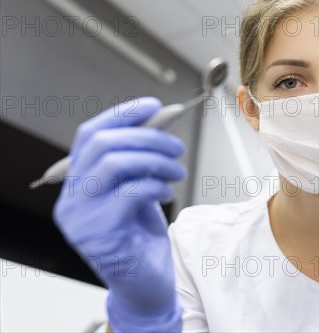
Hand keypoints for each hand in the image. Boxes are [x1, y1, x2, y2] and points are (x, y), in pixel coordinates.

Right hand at [52, 97, 185, 331]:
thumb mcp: (140, 187)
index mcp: (77, 183)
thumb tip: (160, 118)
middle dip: (147, 137)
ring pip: (115, 163)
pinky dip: (156, 185)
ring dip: (155, 159)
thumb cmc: (141, 236)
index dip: (122, 114)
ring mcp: (80, 218)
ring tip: (177, 170)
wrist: (145, 284)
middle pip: (103, 144)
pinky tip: (166, 192)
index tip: (154, 106)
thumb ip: (142, 156)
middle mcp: (71, 199)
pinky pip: (130, 192)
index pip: (89, 134)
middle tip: (176, 147)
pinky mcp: (100, 234)